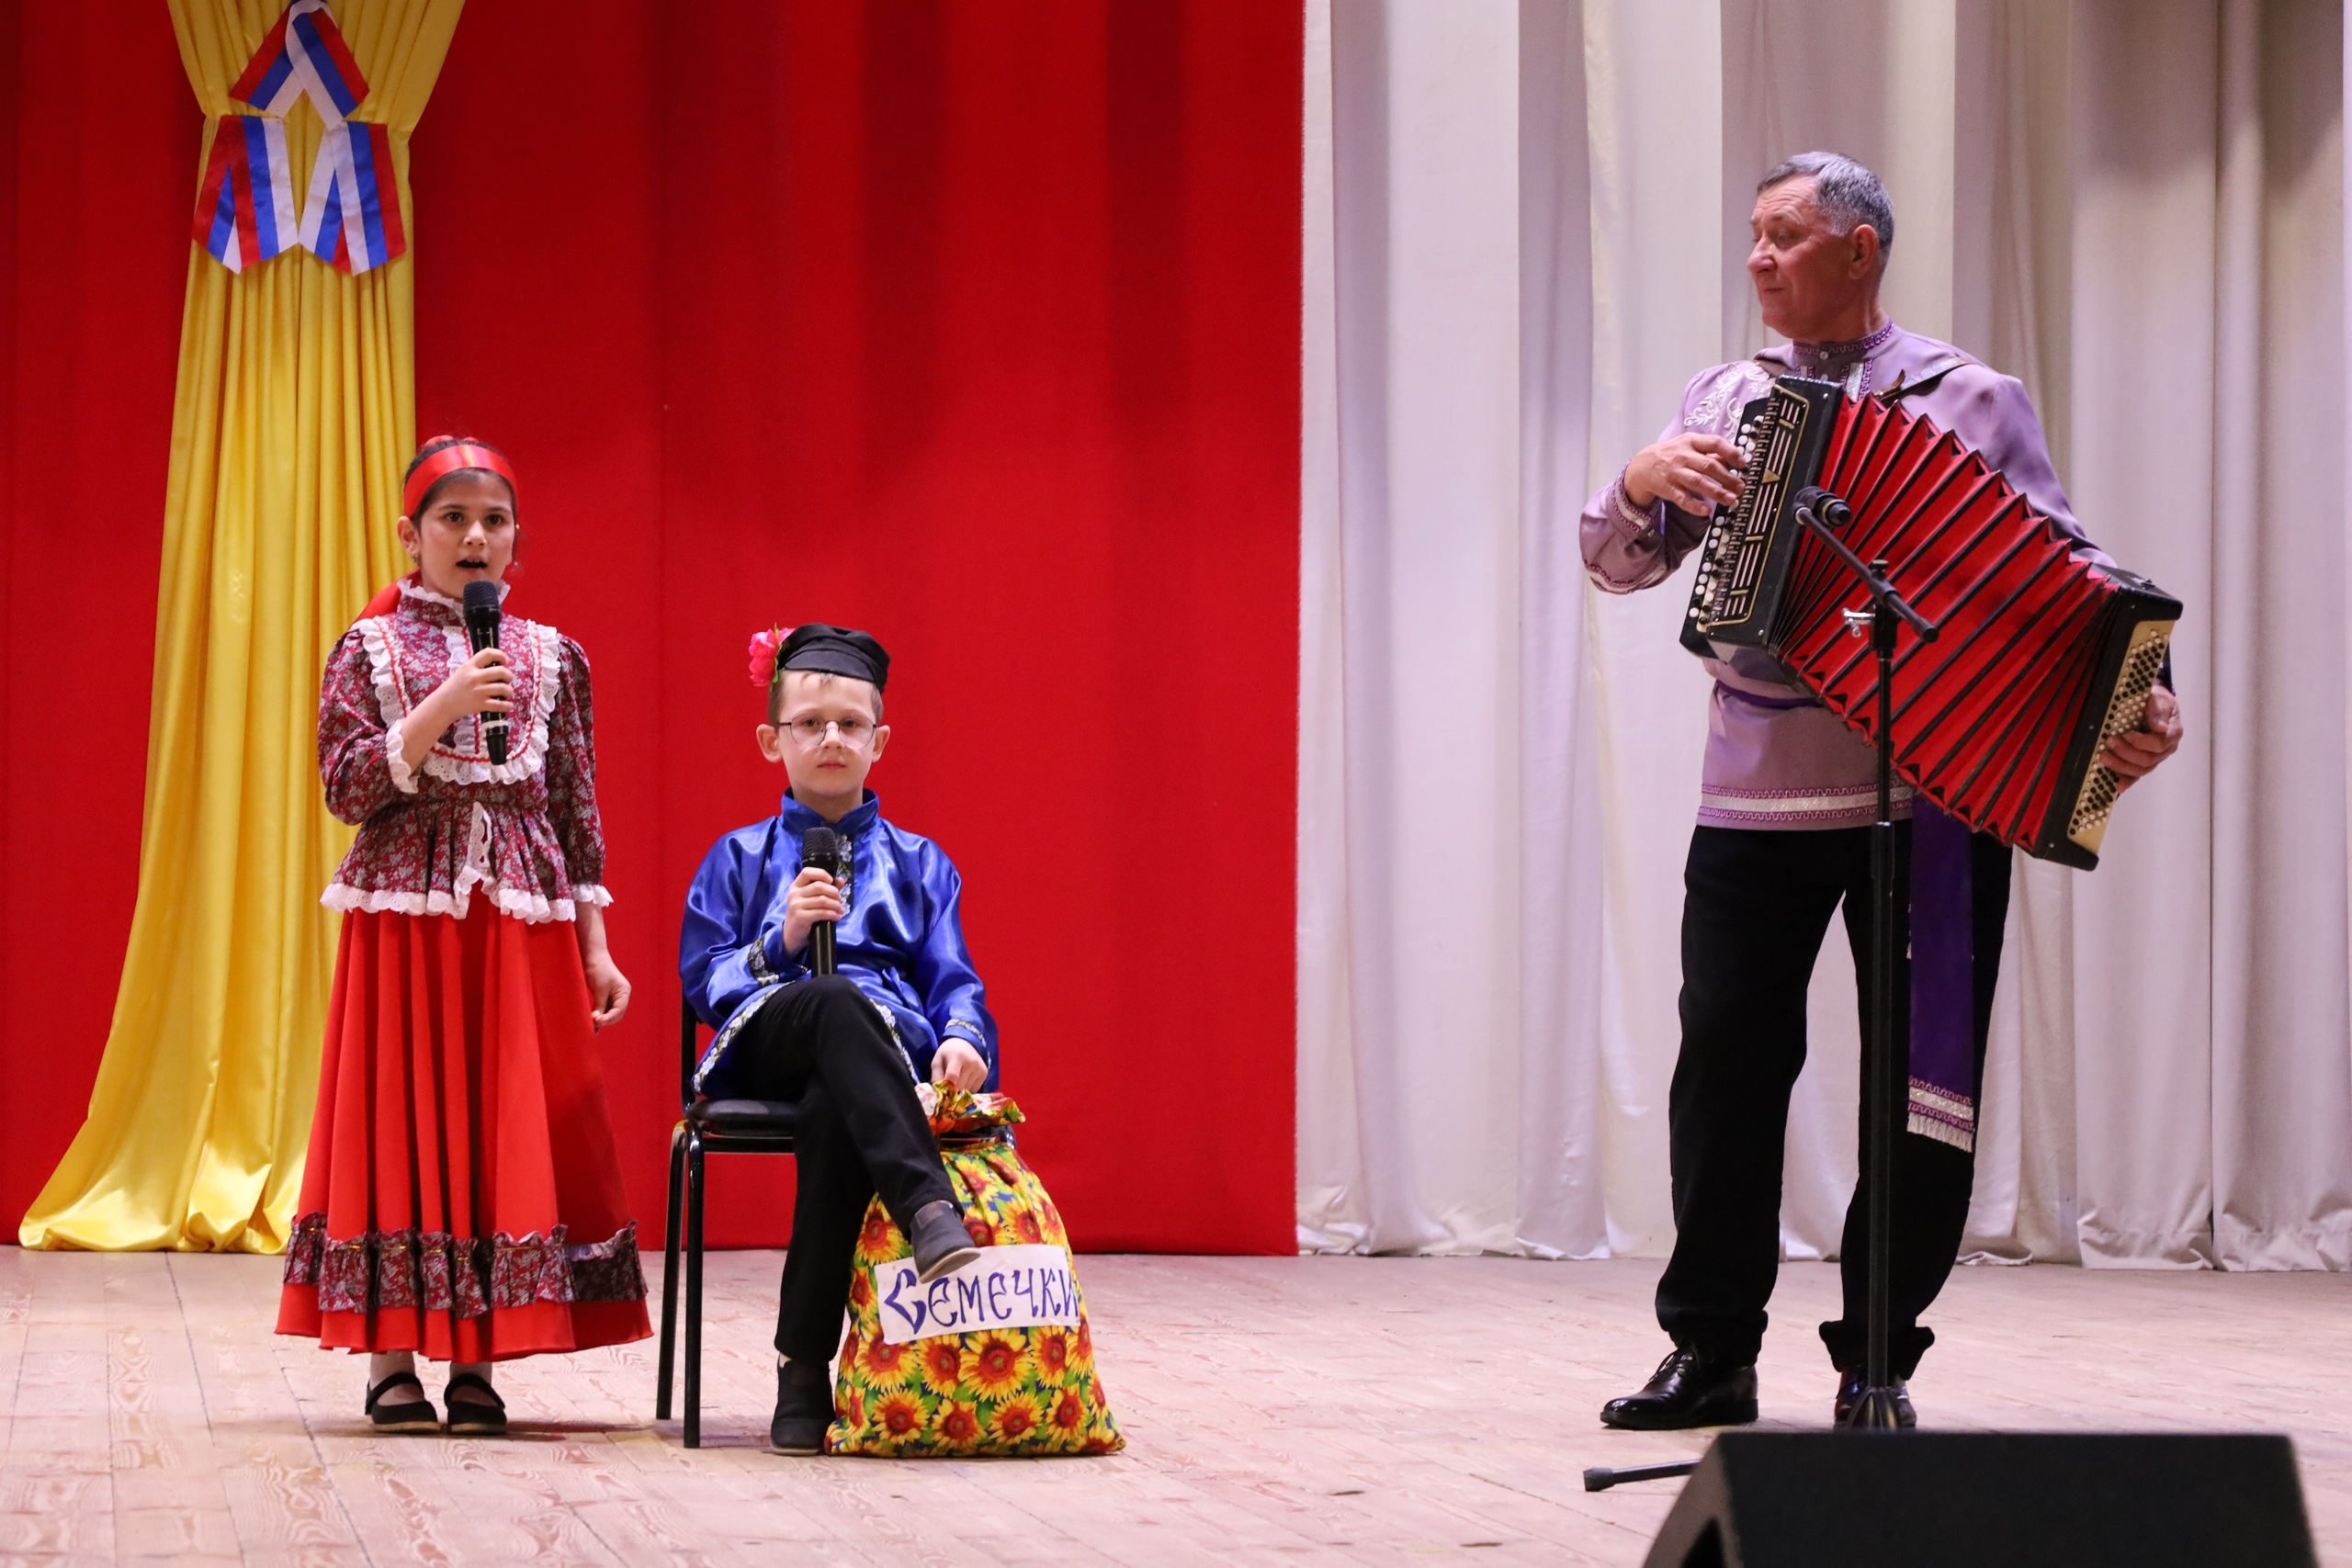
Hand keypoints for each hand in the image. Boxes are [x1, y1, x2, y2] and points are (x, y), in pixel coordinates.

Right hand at [435, 646, 513, 718]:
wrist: (442, 705)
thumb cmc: (453, 688)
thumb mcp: (462, 672)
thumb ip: (477, 668)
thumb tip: (498, 667)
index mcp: (470, 666)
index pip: (488, 653)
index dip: (500, 655)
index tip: (504, 661)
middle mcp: (475, 677)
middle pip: (501, 671)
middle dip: (509, 676)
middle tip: (507, 680)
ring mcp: (478, 691)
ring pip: (503, 688)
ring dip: (509, 691)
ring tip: (507, 693)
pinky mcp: (480, 704)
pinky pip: (500, 704)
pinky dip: (507, 705)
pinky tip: (508, 705)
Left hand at [582, 950, 631, 1029]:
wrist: (592, 956)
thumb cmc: (598, 969)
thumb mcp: (599, 989)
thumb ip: (600, 1005)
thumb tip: (597, 1021)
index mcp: (624, 991)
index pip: (619, 1010)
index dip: (608, 1018)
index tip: (596, 1021)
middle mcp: (621, 995)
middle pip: (616, 1014)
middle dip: (606, 1020)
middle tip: (592, 1025)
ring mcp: (614, 996)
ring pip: (610, 1013)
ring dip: (602, 1019)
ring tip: (591, 1026)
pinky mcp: (605, 996)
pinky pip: (604, 1009)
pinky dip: (599, 1015)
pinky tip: (591, 1023)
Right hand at [779, 864, 845, 958]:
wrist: (792, 934)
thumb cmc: (805, 914)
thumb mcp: (812, 899)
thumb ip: (826, 889)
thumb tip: (841, 880)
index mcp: (796, 886)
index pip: (807, 872)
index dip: (821, 874)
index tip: (832, 880)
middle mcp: (794, 894)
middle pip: (819, 886)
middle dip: (834, 892)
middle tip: (840, 900)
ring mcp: (796, 905)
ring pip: (822, 900)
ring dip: (836, 905)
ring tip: (840, 909)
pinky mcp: (800, 917)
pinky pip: (821, 912)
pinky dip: (833, 914)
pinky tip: (837, 917)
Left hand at [930, 1038, 987, 1092]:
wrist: (964, 1043)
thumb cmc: (947, 1054)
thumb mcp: (937, 1061)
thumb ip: (936, 1077)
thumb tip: (940, 1094)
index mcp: (956, 1057)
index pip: (952, 1076)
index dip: (947, 1086)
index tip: (943, 1090)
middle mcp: (970, 1062)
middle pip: (959, 1085)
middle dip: (952, 1088)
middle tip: (949, 1082)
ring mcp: (979, 1068)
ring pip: (967, 1089)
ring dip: (961, 1088)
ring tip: (958, 1078)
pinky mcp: (984, 1073)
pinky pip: (975, 1089)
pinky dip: (968, 1088)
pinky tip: (966, 1079)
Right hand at [1624, 433, 1745, 512]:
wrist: (1642, 466)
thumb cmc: (1672, 455)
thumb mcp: (1689, 446)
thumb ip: (1709, 452)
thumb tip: (1732, 460)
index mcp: (1691, 442)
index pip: (1714, 443)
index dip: (1731, 452)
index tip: (1743, 463)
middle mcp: (1683, 456)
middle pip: (1709, 465)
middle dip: (1727, 477)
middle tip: (1741, 487)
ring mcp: (1675, 473)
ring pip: (1698, 482)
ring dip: (1717, 492)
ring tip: (1732, 499)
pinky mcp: (1668, 489)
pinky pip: (1682, 498)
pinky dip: (1694, 505)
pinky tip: (1706, 511)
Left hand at [2104, 682, 2181, 789]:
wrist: (2151, 702)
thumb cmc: (2155, 699)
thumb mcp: (2159, 697)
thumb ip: (2158, 710)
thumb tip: (2160, 727)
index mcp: (2173, 732)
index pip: (2159, 744)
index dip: (2141, 742)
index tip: (2126, 735)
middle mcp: (2167, 748)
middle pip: (2148, 759)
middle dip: (2126, 753)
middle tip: (2109, 742)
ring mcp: (2156, 757)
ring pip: (2141, 769)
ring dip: (2121, 766)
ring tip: (2104, 757)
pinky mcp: (2144, 762)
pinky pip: (2137, 775)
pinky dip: (2127, 781)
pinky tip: (2117, 785)